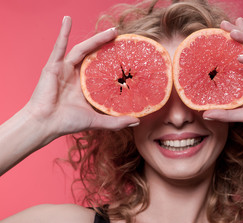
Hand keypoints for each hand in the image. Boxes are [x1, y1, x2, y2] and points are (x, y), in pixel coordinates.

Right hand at [24, 16, 138, 138]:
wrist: (46, 124)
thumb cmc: (68, 122)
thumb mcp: (97, 120)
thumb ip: (116, 122)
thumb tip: (137, 122)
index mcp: (85, 85)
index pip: (101, 68)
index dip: (112, 60)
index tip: (126, 54)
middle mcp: (75, 75)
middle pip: (94, 55)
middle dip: (107, 45)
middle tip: (120, 36)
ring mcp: (64, 69)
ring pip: (82, 49)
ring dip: (96, 38)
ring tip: (111, 31)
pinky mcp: (53, 66)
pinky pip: (60, 46)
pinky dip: (63, 32)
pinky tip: (67, 20)